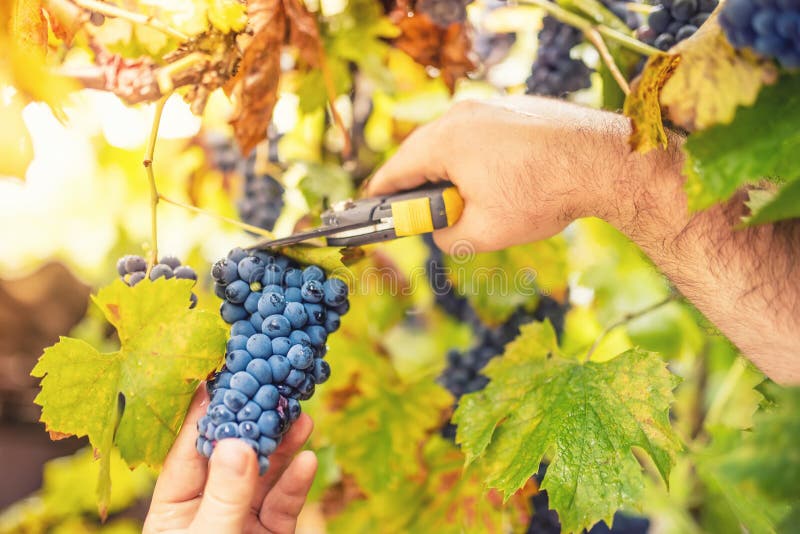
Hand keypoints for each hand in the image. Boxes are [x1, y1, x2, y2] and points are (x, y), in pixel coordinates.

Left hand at [143, 387, 316, 533]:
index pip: (191, 451)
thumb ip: (224, 495)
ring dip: (283, 446)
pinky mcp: (271, 532)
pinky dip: (297, 482)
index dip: (207, 413)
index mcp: (174, 507)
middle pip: (233, 455)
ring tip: (301, 418)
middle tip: (274, 387)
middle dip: (255, 422)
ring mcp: (243, 518)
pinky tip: (308, 460)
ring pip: (264, 474)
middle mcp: (209, 506)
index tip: (223, 376)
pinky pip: (284, 503)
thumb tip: (238, 443)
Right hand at [366, 97, 646, 252]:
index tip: (374, 210)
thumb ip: (446, 239)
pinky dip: (477, 159)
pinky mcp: (514, 108)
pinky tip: (499, 182)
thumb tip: (439, 233)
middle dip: (420, 185)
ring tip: (470, 202)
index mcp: (444, 141)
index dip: (381, 196)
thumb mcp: (484, 234)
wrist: (605, 161)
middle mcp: (462, 115)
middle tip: (424, 213)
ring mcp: (490, 107)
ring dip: (452, 172)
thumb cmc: (542, 195)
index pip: (395, 170)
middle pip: (421, 153)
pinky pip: (480, 135)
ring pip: (453, 143)